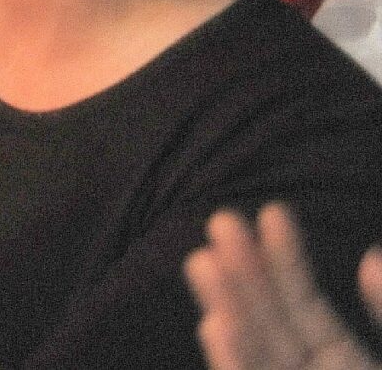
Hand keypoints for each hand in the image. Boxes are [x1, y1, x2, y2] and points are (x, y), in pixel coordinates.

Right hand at [187, 204, 381, 369]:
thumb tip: (371, 257)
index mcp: (339, 357)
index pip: (301, 299)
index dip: (286, 257)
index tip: (273, 213)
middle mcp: (304, 369)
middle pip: (265, 318)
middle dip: (242, 271)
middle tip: (222, 220)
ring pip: (250, 347)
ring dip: (226, 306)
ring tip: (203, 261)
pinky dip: (232, 359)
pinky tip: (214, 324)